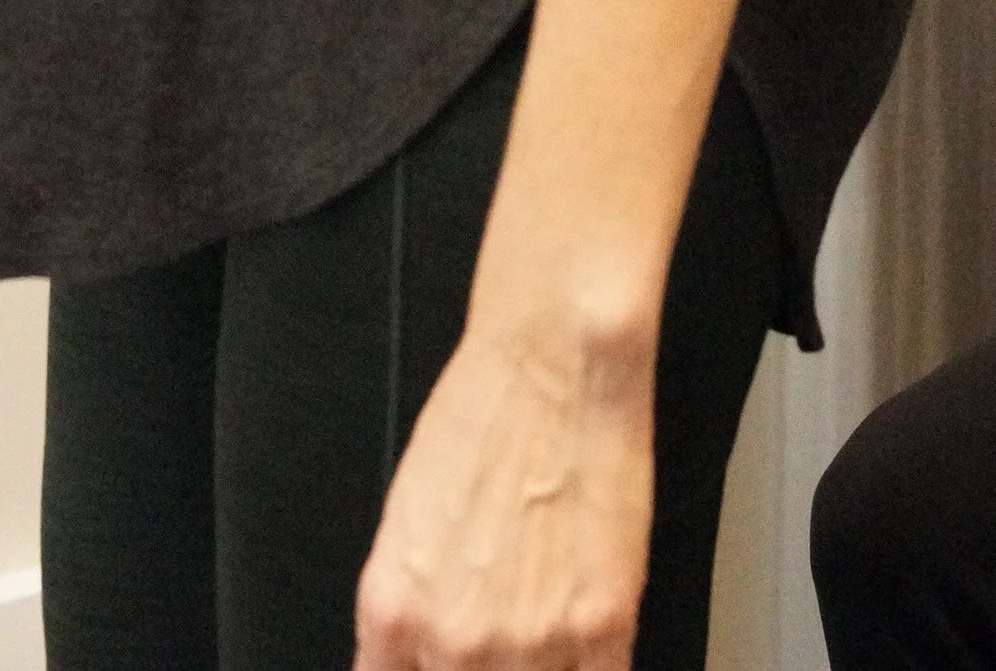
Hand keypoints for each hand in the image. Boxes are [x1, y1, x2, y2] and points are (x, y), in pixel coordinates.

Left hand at [353, 311, 652, 669]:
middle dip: (488, 666)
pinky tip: (589, 640)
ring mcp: (531, 640)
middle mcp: (453, 642)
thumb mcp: (406, 518)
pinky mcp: (603, 621)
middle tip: (506, 631)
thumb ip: (408, 606)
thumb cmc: (485, 410)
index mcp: (393, 612)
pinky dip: (593, 666)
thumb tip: (419, 655)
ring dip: (540, 665)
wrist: (556, 355)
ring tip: (549, 624)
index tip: (447, 661)